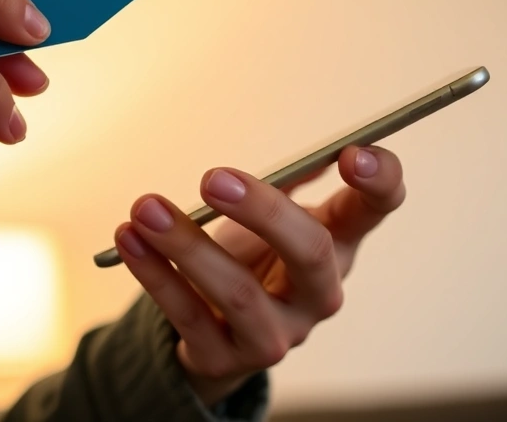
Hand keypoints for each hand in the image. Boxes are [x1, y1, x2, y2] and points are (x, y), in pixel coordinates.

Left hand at [113, 146, 405, 406]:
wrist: (217, 333)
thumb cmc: (251, 260)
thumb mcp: (272, 218)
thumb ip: (286, 181)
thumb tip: (307, 147)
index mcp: (336, 245)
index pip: (375, 210)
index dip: (378, 182)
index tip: (352, 153)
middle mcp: (318, 294)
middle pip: (310, 251)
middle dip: (263, 212)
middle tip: (211, 179)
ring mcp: (278, 334)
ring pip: (239, 292)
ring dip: (186, 246)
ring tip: (145, 209)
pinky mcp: (228, 359)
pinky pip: (189, 316)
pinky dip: (154, 274)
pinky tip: (129, 239)